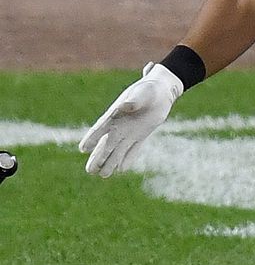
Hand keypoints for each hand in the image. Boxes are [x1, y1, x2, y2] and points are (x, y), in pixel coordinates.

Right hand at [78, 63, 183, 177]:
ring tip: (103, 175)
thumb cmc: (149, 89)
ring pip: (118, 150)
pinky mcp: (142, 135)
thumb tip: (125, 106)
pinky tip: (122, 169)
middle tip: (90, 171)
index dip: (91, 138)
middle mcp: (120, 126)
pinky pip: (134, 149)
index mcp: (115, 115)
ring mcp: (130, 132)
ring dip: (111, 162)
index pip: (100, 128)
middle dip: (98, 157)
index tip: (83, 148)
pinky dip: (128, 158)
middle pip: (106, 145)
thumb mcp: (142, 93)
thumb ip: (133, 101)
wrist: (161, 91)